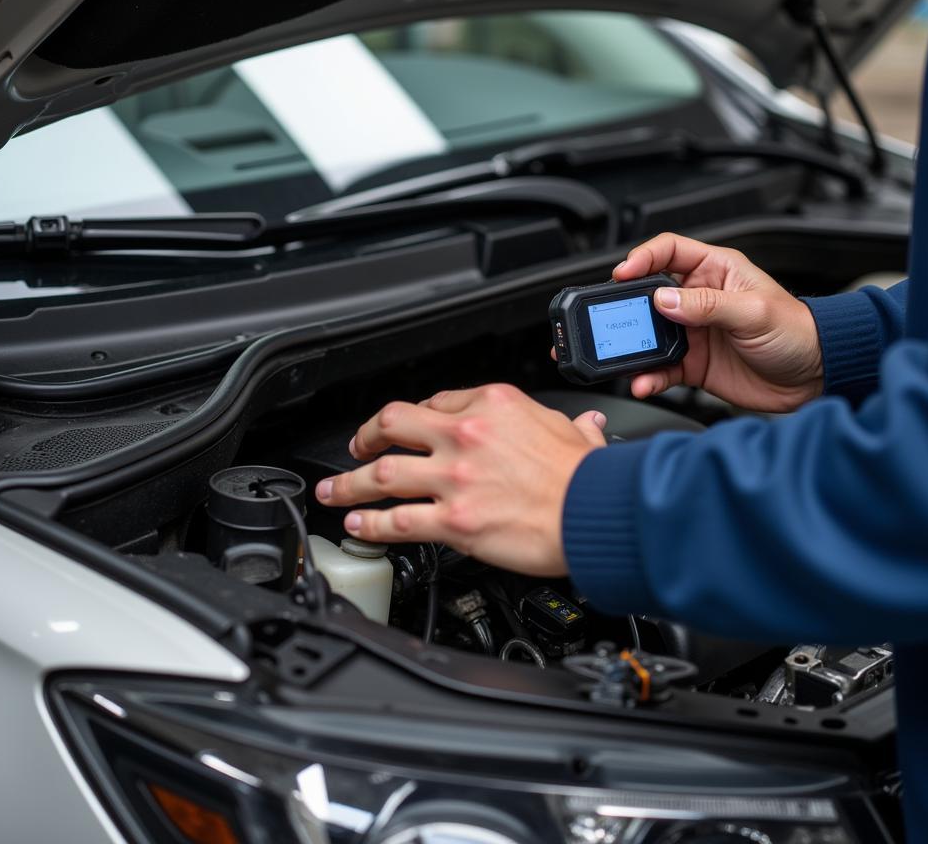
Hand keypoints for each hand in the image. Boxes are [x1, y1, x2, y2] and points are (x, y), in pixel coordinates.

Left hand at [315, 385, 606, 574]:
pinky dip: (370, 525)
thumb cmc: (587, 478)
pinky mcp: (452, 521)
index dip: (419, 416)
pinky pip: (396, 522)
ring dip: (348, 484)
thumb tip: (585, 424)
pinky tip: (356, 527)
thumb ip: (571, 426)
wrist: (596, 514)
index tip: (411, 429)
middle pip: (393, 424)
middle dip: (366, 436)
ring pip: (380, 474)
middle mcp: (466, 435)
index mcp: (494, 405)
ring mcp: (454, 478)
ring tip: (331, 492)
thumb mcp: (576, 433)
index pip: (438, 401)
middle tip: (356, 446)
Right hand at [613, 233, 822, 411]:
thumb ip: (708, 304)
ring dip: (636, 347)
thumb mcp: (754, 311)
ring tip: (625, 356)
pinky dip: (649, 376)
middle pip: (650, 294)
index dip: (643, 257)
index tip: (624, 273)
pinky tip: (643, 382)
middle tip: (616, 318)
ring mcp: (694, 332)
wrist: (814, 377)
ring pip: (651, 334)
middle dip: (629, 305)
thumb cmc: (797, 332)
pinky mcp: (693, 364)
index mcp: (716, 270)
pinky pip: (661, 369)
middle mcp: (699, 299)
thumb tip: (664, 300)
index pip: (669, 251)